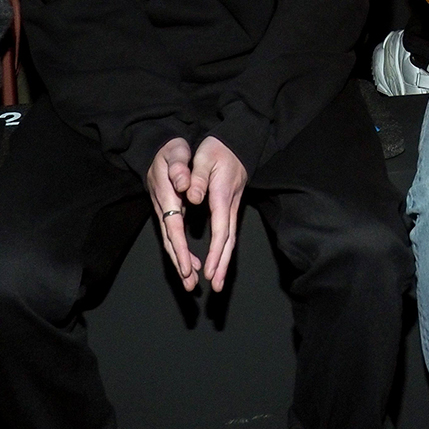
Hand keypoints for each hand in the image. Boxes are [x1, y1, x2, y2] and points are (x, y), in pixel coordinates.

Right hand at [146, 137, 199, 289]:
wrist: (159, 149)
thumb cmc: (171, 151)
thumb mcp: (175, 152)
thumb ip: (179, 168)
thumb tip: (184, 185)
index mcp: (167, 196)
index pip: (173, 227)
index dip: (180, 248)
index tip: (186, 267)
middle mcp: (163, 208)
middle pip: (170, 241)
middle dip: (179, 264)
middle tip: (189, 284)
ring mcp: (165, 212)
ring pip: (172, 242)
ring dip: (180, 262)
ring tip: (190, 282)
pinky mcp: (169, 214)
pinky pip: (175, 237)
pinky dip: (182, 252)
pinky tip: (191, 265)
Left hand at [186, 135, 247, 292]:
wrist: (237, 142)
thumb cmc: (217, 149)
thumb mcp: (203, 158)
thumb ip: (196, 178)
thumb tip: (192, 197)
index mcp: (221, 196)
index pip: (220, 230)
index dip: (214, 252)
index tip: (208, 271)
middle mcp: (229, 206)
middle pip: (228, 241)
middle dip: (222, 265)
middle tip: (216, 286)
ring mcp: (232, 208)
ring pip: (230, 239)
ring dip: (224, 262)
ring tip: (218, 282)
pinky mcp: (230, 207)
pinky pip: (228, 233)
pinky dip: (223, 250)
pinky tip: (218, 261)